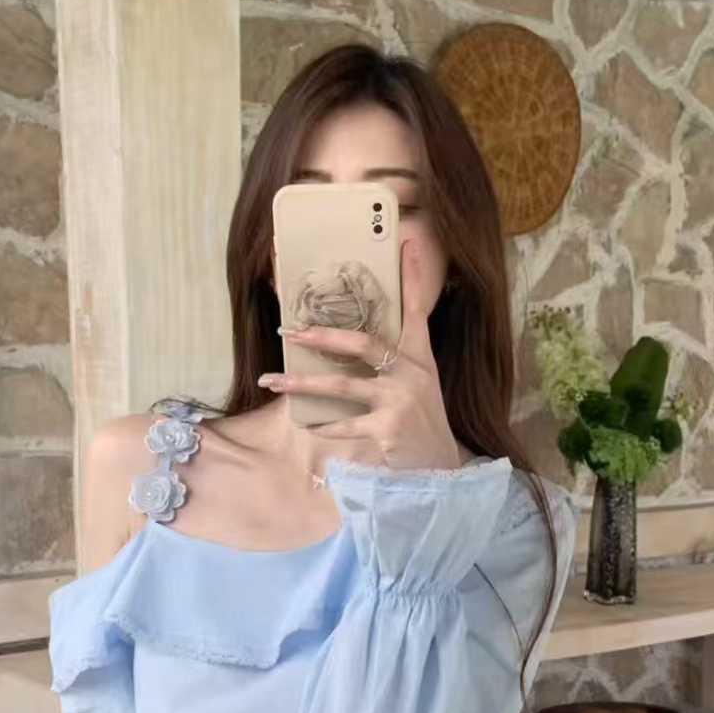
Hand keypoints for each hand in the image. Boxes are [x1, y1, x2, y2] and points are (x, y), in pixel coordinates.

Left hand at [258, 239, 460, 471]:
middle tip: (290, 330)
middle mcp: (411, 373)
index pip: (416, 310)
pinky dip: (324, 425)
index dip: (411, 276)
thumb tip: (353, 344)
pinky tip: (307, 424)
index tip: (404, 243)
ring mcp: (399, 401)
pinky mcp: (387, 430)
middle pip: (363, 342)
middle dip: (322, 335)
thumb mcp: (419, 385)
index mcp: (420, 358)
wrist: (441, 469)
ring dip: (302, 385)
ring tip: (272, 382)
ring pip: (342, 385)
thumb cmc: (421, 424)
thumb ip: (394, 362)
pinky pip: (345, 424)